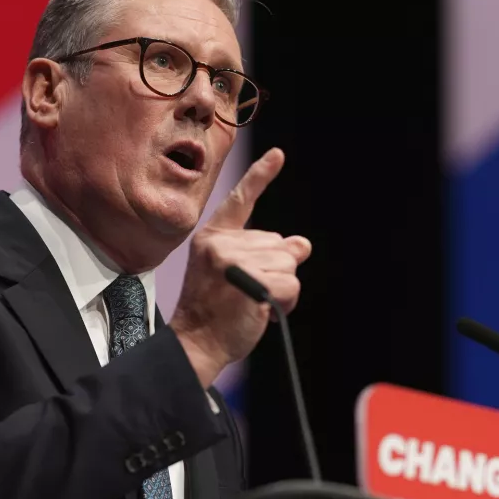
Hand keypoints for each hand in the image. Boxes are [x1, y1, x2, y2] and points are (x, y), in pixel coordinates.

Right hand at [170, 148, 311, 387]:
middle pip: (278, 243)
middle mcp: (221, 244)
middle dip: (274, 270)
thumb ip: (263, 255)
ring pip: (288, 263)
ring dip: (280, 287)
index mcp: (212, 237)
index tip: (278, 155)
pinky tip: (261, 311)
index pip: (240, 201)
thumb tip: (302, 244)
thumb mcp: (234, 275)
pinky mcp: (251, 280)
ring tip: (251, 303)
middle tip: (246, 293)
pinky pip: (292, 283)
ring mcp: (234, 261)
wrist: (197, 343)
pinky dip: (286, 301)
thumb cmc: (214, 312)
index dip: (260, 177)